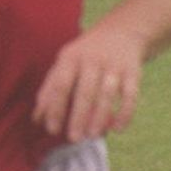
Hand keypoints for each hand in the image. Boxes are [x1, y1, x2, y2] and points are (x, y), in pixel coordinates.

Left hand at [32, 27, 144, 142]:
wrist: (121, 32)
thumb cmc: (85, 54)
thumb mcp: (65, 63)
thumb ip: (50, 89)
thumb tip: (37, 118)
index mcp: (70, 58)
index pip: (60, 85)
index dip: (55, 107)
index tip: (51, 129)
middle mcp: (92, 60)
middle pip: (85, 92)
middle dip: (78, 117)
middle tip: (73, 138)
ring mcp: (114, 66)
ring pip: (107, 96)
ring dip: (99, 117)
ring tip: (92, 135)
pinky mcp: (133, 72)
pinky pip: (130, 96)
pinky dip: (125, 114)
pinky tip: (117, 129)